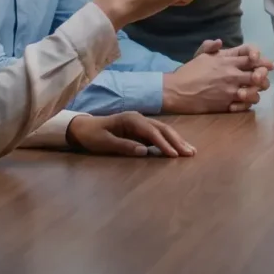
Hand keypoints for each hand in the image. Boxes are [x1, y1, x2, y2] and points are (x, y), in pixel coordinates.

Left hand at [64, 112, 195, 157]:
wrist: (83, 128)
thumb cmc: (92, 136)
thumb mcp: (104, 143)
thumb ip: (124, 146)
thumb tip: (144, 151)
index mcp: (131, 119)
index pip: (152, 132)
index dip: (164, 143)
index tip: (174, 155)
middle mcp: (139, 119)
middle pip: (163, 129)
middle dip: (177, 141)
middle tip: (190, 153)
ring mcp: (141, 123)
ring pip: (163, 131)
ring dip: (177, 140)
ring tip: (190, 151)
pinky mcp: (141, 130)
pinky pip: (159, 135)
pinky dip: (170, 141)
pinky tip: (178, 149)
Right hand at [162, 39, 271, 113]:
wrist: (177, 91)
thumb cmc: (189, 72)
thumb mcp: (200, 55)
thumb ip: (211, 46)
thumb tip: (220, 41)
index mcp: (227, 60)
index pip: (252, 56)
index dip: (261, 59)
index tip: (263, 62)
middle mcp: (232, 74)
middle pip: (259, 75)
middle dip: (264, 77)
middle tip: (262, 79)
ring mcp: (230, 91)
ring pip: (256, 92)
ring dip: (257, 92)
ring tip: (253, 91)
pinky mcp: (226, 105)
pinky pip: (246, 106)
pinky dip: (248, 104)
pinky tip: (244, 101)